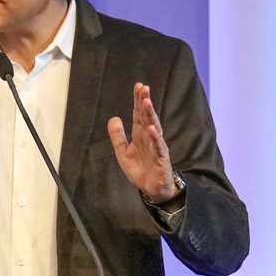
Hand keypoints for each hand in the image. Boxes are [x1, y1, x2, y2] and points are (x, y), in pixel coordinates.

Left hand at [107, 83, 177, 202]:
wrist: (151, 189)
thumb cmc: (140, 169)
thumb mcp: (122, 152)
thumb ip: (117, 136)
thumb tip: (114, 118)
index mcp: (139, 134)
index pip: (138, 114)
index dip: (138, 100)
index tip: (138, 86)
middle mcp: (149, 137)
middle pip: (147, 116)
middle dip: (145, 102)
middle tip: (144, 88)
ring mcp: (156, 146)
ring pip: (154, 127)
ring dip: (150, 115)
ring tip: (147, 102)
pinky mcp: (161, 158)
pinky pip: (158, 146)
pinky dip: (155, 137)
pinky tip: (153, 129)